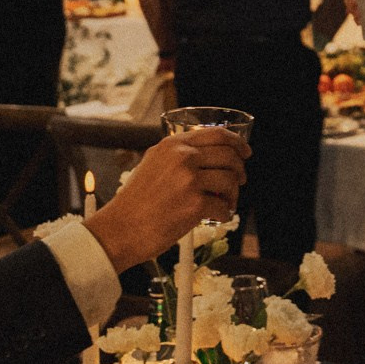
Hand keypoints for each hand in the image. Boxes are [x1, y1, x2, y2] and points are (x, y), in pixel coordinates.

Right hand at [82, 127, 248, 271]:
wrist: (120, 229)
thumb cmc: (136, 201)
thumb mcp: (153, 164)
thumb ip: (179, 155)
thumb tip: (211, 155)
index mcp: (173, 145)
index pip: (217, 134)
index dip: (237, 143)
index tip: (245, 153)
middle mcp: (182, 158)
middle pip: (229, 156)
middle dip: (239, 170)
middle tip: (240, 181)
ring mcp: (189, 180)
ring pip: (230, 180)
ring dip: (233, 194)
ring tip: (226, 203)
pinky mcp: (195, 205)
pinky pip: (224, 206)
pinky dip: (225, 213)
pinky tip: (218, 217)